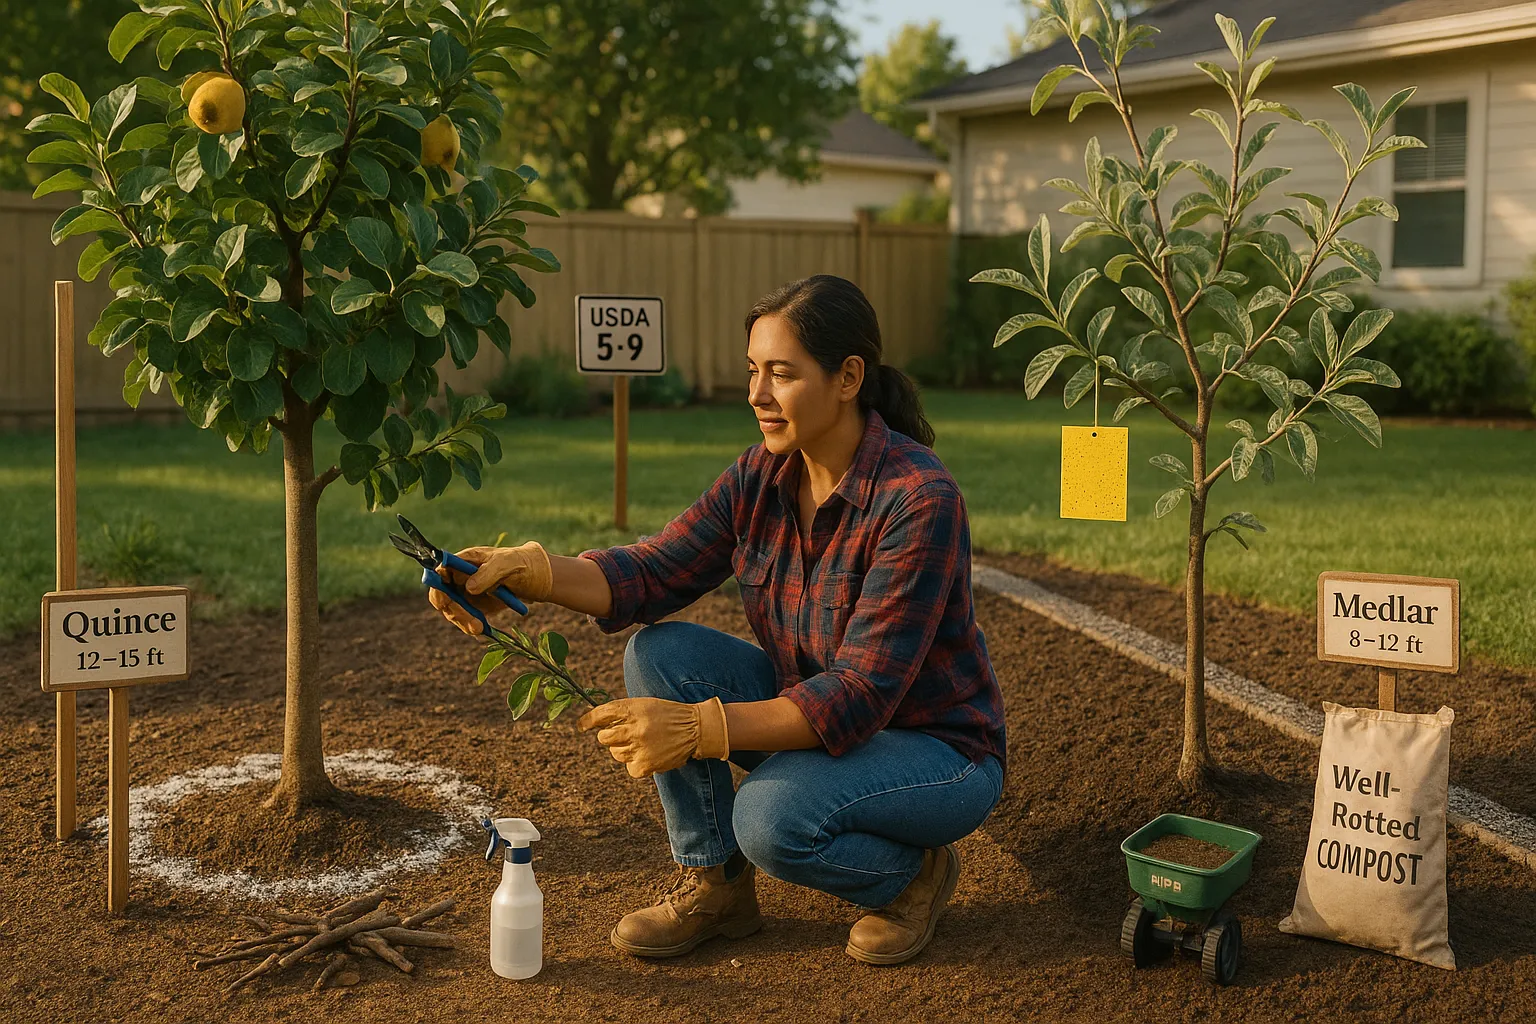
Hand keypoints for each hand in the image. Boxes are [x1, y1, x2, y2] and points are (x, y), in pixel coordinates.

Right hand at [428, 541, 552, 634]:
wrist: (536, 578)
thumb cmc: (521, 563)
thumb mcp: (508, 563)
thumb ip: (488, 572)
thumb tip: (468, 587)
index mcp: (465, 560)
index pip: (441, 570)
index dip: (437, 583)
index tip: (444, 598)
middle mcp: (460, 577)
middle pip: (442, 594)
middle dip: (452, 609)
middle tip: (469, 620)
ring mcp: (466, 593)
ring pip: (452, 610)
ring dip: (462, 621)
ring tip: (478, 628)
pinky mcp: (474, 607)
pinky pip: (465, 619)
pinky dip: (470, 626)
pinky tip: (481, 630)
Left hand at [577, 697, 729, 777]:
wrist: (696, 728)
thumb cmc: (668, 715)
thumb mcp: (645, 705)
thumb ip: (624, 712)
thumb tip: (598, 722)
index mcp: (633, 709)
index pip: (601, 714)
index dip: (588, 721)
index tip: (582, 725)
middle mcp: (634, 728)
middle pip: (604, 737)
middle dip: (609, 737)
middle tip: (623, 736)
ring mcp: (640, 747)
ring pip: (616, 753)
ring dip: (624, 750)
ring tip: (642, 744)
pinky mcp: (646, 764)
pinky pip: (629, 768)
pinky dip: (636, 765)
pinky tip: (649, 755)